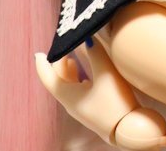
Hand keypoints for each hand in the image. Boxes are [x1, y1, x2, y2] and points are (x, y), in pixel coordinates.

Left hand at [35, 40, 165, 149]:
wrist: (128, 130)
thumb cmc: (115, 103)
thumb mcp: (106, 74)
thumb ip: (96, 53)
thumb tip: (87, 36)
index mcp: (68, 95)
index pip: (48, 78)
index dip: (42, 64)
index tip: (38, 54)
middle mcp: (71, 103)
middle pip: (58, 81)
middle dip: (58, 64)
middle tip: (62, 49)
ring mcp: (81, 108)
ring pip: (68, 88)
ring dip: (69, 73)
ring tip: (71, 59)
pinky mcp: (92, 110)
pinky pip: (78, 93)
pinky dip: (78, 80)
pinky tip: (87, 77)